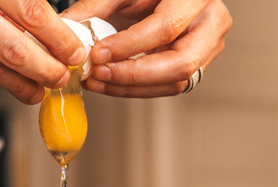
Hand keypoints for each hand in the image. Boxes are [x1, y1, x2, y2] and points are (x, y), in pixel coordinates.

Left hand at [61, 0, 231, 97]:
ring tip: (96, 81)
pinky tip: (109, 83)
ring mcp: (209, 47)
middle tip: (98, 73)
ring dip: (131, 87)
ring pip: (176, 82)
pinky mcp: (197, 65)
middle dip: (133, 75)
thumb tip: (66, 25)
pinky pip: (168, 86)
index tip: (97, 53)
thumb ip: (96, 5)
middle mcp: (211, 23)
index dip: (130, 45)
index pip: (167, 27)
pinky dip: (136, 88)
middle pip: (181, 63)